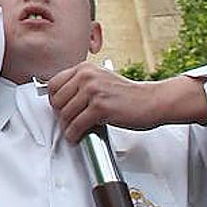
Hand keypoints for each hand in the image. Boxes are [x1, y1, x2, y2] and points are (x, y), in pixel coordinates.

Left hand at [46, 62, 206, 141]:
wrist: (152, 101)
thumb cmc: (129, 94)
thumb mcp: (100, 80)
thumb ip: (81, 85)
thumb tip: (62, 99)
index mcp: (84, 69)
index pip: (53, 84)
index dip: (54, 100)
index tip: (58, 110)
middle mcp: (86, 76)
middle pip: (57, 100)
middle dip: (60, 115)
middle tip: (66, 123)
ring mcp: (93, 90)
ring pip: (66, 114)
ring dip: (67, 128)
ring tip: (72, 132)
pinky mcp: (100, 107)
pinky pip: (77, 124)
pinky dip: (74, 134)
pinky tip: (77, 137)